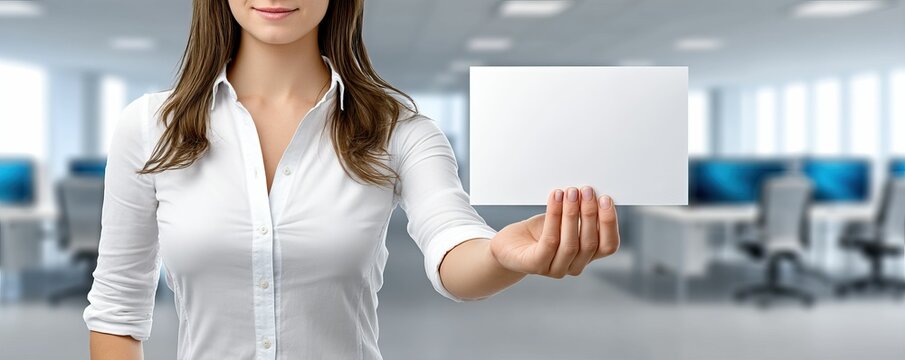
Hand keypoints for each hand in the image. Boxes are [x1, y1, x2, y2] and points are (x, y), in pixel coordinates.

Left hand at [489, 186, 618, 277]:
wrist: (509, 245)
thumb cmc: (539, 232)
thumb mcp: (564, 221)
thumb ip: (580, 213)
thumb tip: (593, 191)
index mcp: (586, 256)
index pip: (608, 246)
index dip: (610, 223)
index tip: (606, 199)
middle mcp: (574, 266)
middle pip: (589, 243)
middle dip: (590, 213)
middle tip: (587, 191)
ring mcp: (555, 269)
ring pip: (570, 244)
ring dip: (572, 214)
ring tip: (570, 193)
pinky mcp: (536, 265)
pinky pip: (550, 241)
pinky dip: (554, 217)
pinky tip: (555, 198)